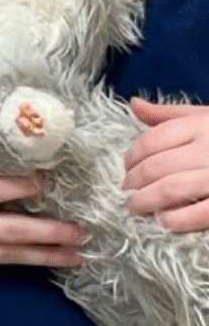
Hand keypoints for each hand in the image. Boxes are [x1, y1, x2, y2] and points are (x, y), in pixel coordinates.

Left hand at [123, 99, 208, 229]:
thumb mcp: (207, 116)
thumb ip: (171, 114)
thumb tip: (133, 104)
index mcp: (203, 125)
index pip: (153, 140)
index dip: (131, 157)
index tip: (125, 168)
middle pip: (156, 167)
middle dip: (132, 182)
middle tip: (125, 193)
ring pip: (171, 189)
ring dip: (145, 201)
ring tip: (135, 208)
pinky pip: (200, 213)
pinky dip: (177, 219)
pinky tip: (165, 221)